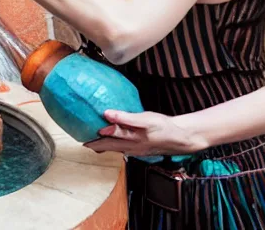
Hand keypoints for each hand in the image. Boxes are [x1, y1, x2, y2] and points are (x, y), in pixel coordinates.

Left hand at [83, 110, 207, 155]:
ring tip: (95, 143)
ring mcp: (138, 149)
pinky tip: (116, 141)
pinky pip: (125, 147)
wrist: (183, 137)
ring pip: (117, 149)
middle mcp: (131, 147)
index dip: (94, 139)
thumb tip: (106, 115)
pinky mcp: (143, 147)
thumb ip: (124, 118)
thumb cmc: (163, 126)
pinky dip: (116, 145)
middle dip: (97, 146)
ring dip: (105, 146)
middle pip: (110, 148)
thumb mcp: (144, 120)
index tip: (82, 136)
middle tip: (85, 142)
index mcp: (130, 140)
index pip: (107, 140)